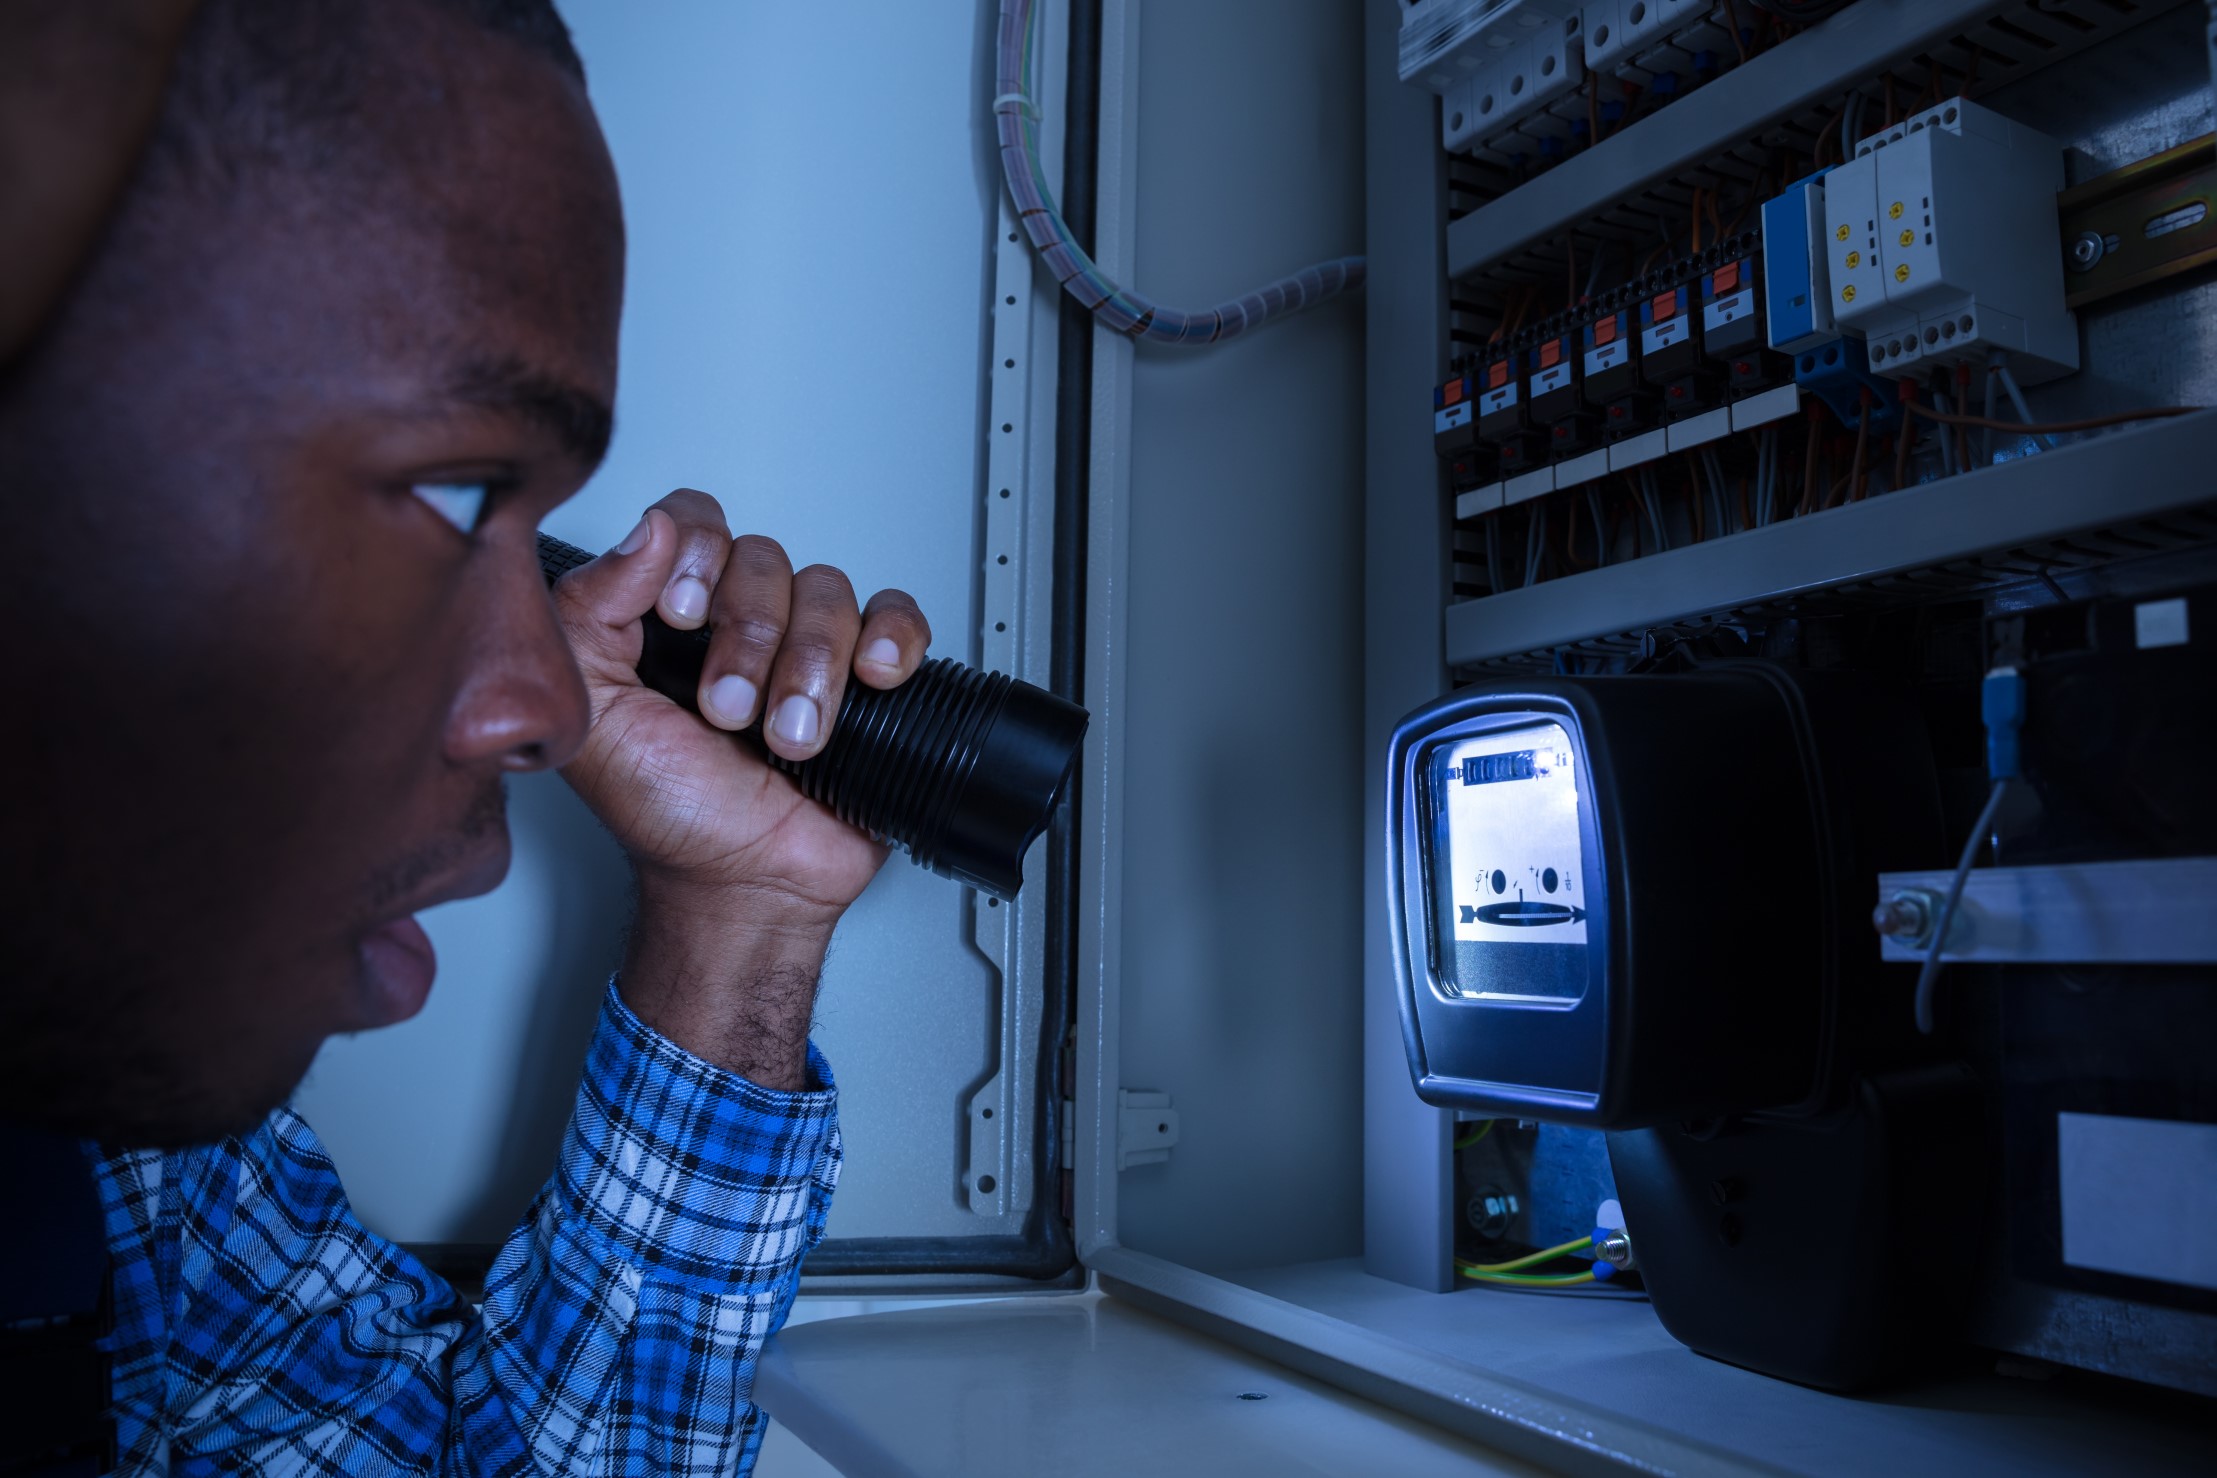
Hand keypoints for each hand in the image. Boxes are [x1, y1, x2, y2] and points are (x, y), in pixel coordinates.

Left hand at [550, 490, 931, 1085]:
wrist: (740, 884)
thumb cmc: (666, 813)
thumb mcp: (593, 713)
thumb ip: (588, 611)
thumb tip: (647, 531)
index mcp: (667, 615)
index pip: (692, 522)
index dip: (696, 553)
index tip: (683, 617)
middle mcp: (737, 620)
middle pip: (764, 559)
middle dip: (749, 640)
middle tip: (728, 710)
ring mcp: (806, 645)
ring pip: (829, 592)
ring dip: (809, 666)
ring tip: (787, 736)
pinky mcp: (868, 678)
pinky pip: (897, 618)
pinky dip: (890, 640)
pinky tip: (869, 679)